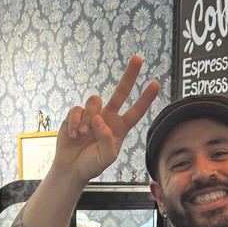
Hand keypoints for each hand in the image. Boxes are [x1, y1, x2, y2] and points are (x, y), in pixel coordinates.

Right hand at [52, 55, 159, 182]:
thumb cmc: (92, 163)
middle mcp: (108, 117)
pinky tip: (74, 135)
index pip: (136, 111)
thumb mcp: (106, 157)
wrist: (71, 168)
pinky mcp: (76, 114)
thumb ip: (107, 139)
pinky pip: (77, 109)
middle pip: (121, 91)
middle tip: (138, 58)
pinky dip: (74, 123)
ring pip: (95, 101)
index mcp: (120, 128)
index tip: (155, 84)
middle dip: (130, 75)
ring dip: (88, 118)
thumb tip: (100, 119)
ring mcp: (92, 114)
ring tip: (83, 134)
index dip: (145, 99)